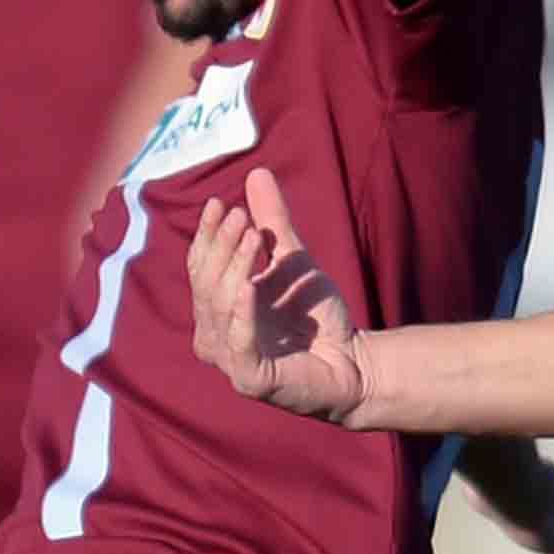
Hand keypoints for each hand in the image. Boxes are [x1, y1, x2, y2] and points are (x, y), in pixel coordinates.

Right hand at [188, 166, 369, 422]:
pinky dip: (241, 316)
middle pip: (205, 284)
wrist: (353, 361)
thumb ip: (272, 221)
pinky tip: (248, 287)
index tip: (222, 201)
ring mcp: (230, 360)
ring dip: (233, 268)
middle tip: (242, 215)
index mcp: (215, 309)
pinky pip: (239, 345)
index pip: (200, 266)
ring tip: (251, 235)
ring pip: (218, 308)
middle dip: (221, 246)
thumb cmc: (314, 315)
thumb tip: (258, 172)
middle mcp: (214, 335)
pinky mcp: (252, 380)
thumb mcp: (292, 259)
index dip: (208, 234)